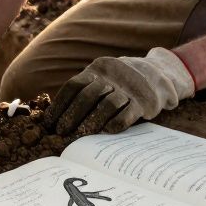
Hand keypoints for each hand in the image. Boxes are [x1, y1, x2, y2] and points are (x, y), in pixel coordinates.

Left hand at [46, 48, 194, 135]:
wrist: (157, 75)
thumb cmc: (119, 82)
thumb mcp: (102, 77)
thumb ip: (83, 90)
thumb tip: (56, 117)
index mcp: (97, 69)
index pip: (73, 86)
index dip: (59, 104)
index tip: (49, 122)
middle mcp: (112, 77)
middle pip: (87, 95)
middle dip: (72, 115)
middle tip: (62, 132)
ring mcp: (129, 89)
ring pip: (107, 105)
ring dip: (91, 122)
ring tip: (80, 136)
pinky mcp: (144, 102)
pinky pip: (127, 114)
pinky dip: (115, 124)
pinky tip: (104, 133)